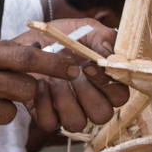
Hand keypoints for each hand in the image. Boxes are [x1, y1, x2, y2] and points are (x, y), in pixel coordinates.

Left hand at [12, 19, 129, 133]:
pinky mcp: (47, 116)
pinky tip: (40, 83)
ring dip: (65, 100)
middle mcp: (91, 102)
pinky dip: (44, 103)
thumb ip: (104, 37)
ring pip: (76, 123)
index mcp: (106, 83)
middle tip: (73, 73)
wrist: (32, 39)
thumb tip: (110, 54)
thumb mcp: (87, 28)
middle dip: (86, 93)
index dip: (106, 84)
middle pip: (102, 115)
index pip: (119, 96)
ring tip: (54, 78)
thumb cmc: (64, 36)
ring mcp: (69, 111)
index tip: (89, 65)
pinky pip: (50, 123)